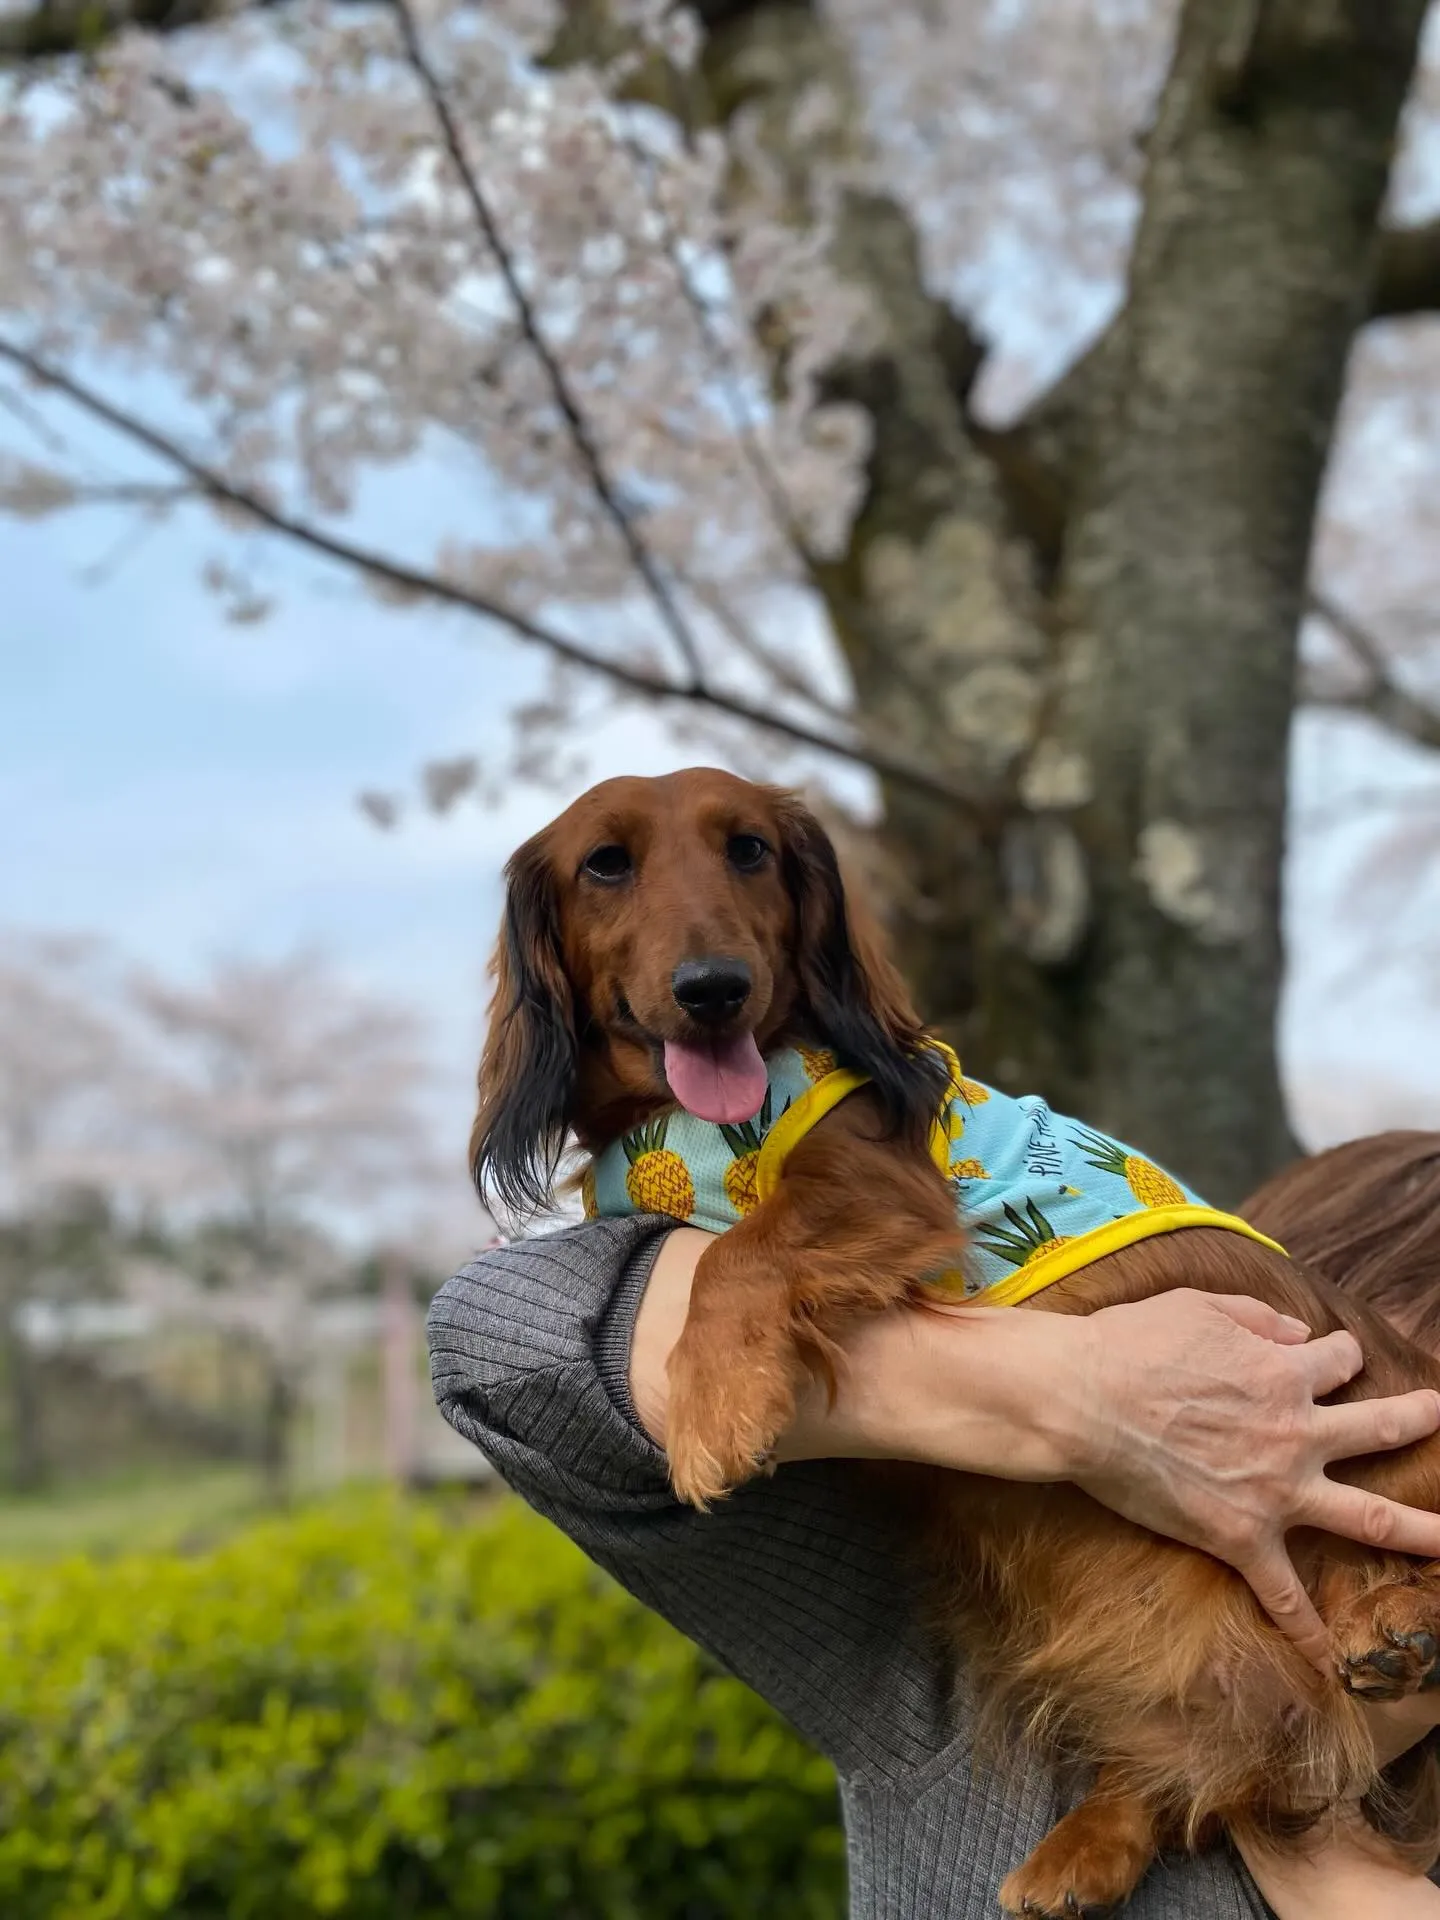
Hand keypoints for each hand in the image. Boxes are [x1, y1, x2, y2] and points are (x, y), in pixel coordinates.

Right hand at [1064, 1290, 1439, 1668]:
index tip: (1330, 1355)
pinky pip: (1284, 1596)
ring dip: (1422, 1531)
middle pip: (1381, 1429)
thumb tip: (1299, 1333)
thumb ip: (1258, 1317)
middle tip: (1439, 1415)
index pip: (1334, 1359)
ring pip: (1369, 1517)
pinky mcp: (1239, 1537)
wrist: (1082, 1400)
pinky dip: (1310, 1632)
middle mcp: (1295, 1432)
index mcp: (1284, 1372)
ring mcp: (1275, 1491)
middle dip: (1417, 1420)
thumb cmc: (1132, 1344)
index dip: (1336, 1354)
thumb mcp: (1199, 1306)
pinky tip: (1332, 1661)